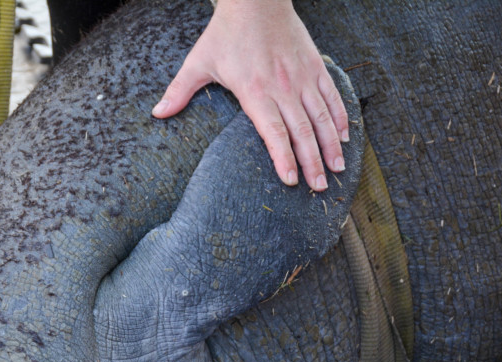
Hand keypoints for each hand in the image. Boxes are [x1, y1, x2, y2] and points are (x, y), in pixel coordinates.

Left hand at [152, 0, 348, 191]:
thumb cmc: (226, 31)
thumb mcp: (199, 61)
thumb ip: (180, 91)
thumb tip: (157, 113)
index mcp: (255, 91)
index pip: (273, 132)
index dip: (284, 157)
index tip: (291, 180)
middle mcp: (282, 87)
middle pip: (302, 131)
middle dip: (312, 162)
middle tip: (319, 188)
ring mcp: (301, 77)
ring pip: (322, 117)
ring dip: (331, 145)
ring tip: (338, 169)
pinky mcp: (314, 67)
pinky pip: (331, 96)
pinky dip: (340, 117)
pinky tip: (344, 137)